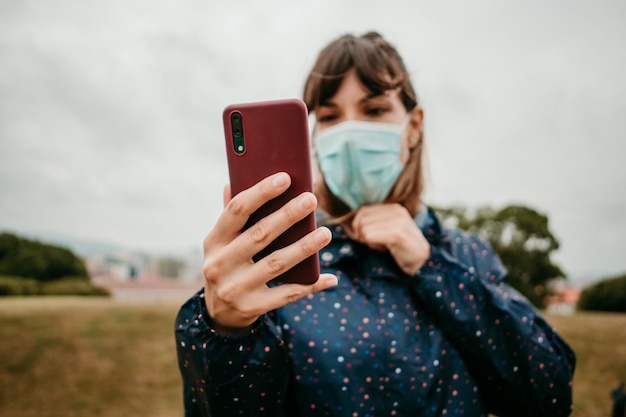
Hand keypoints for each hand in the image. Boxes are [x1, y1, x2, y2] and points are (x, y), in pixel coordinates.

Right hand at [202, 172, 336, 334]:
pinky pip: (287, 294)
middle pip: (260, 234)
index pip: (237, 210)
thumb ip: (231, 216)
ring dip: (304, 248)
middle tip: (311, 199)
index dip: (261, 193)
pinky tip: (329, 278)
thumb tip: (234, 182)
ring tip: (326, 234)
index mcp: (214, 241)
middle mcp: (220, 264)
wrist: (219, 314)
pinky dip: (310, 286)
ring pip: (276, 264)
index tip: (285, 178)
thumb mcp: (222, 243)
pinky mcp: (252, 307)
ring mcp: (235, 288)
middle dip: (288, 215)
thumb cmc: (228, 265)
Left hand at [351, 204, 430, 274]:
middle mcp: (397, 211)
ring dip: (369, 241)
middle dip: (363, 234)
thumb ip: (375, 220)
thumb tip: (353, 223)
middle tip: (374, 243)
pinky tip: (384, 249)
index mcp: (394, 207)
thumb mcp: (388, 227)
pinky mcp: (397, 234)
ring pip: (365, 229)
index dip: (358, 225)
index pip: (363, 210)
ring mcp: (398, 222)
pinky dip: (373, 245)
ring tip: (381, 245)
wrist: (420, 260)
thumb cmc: (401, 245)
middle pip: (362, 220)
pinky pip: (370, 236)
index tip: (363, 236)